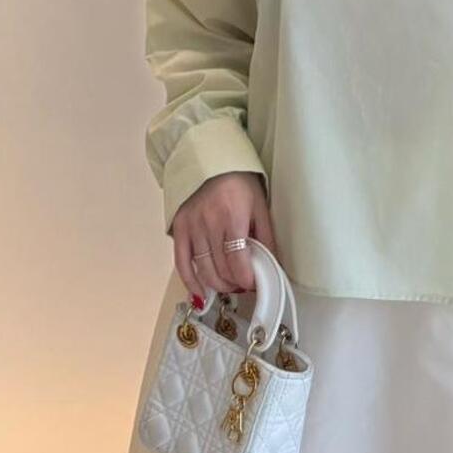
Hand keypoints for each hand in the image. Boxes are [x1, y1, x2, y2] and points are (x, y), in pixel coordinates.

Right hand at [169, 171, 279, 297]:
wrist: (211, 160)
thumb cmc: (239, 182)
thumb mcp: (260, 206)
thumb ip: (266, 237)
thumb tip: (273, 265)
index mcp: (233, 217)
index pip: (238, 262)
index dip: (246, 280)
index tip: (253, 284)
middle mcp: (210, 223)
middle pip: (221, 269)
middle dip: (234, 284)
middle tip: (243, 284)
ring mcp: (192, 226)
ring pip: (203, 269)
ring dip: (218, 285)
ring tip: (228, 285)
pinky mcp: (179, 227)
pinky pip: (181, 262)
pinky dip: (190, 281)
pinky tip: (200, 292)